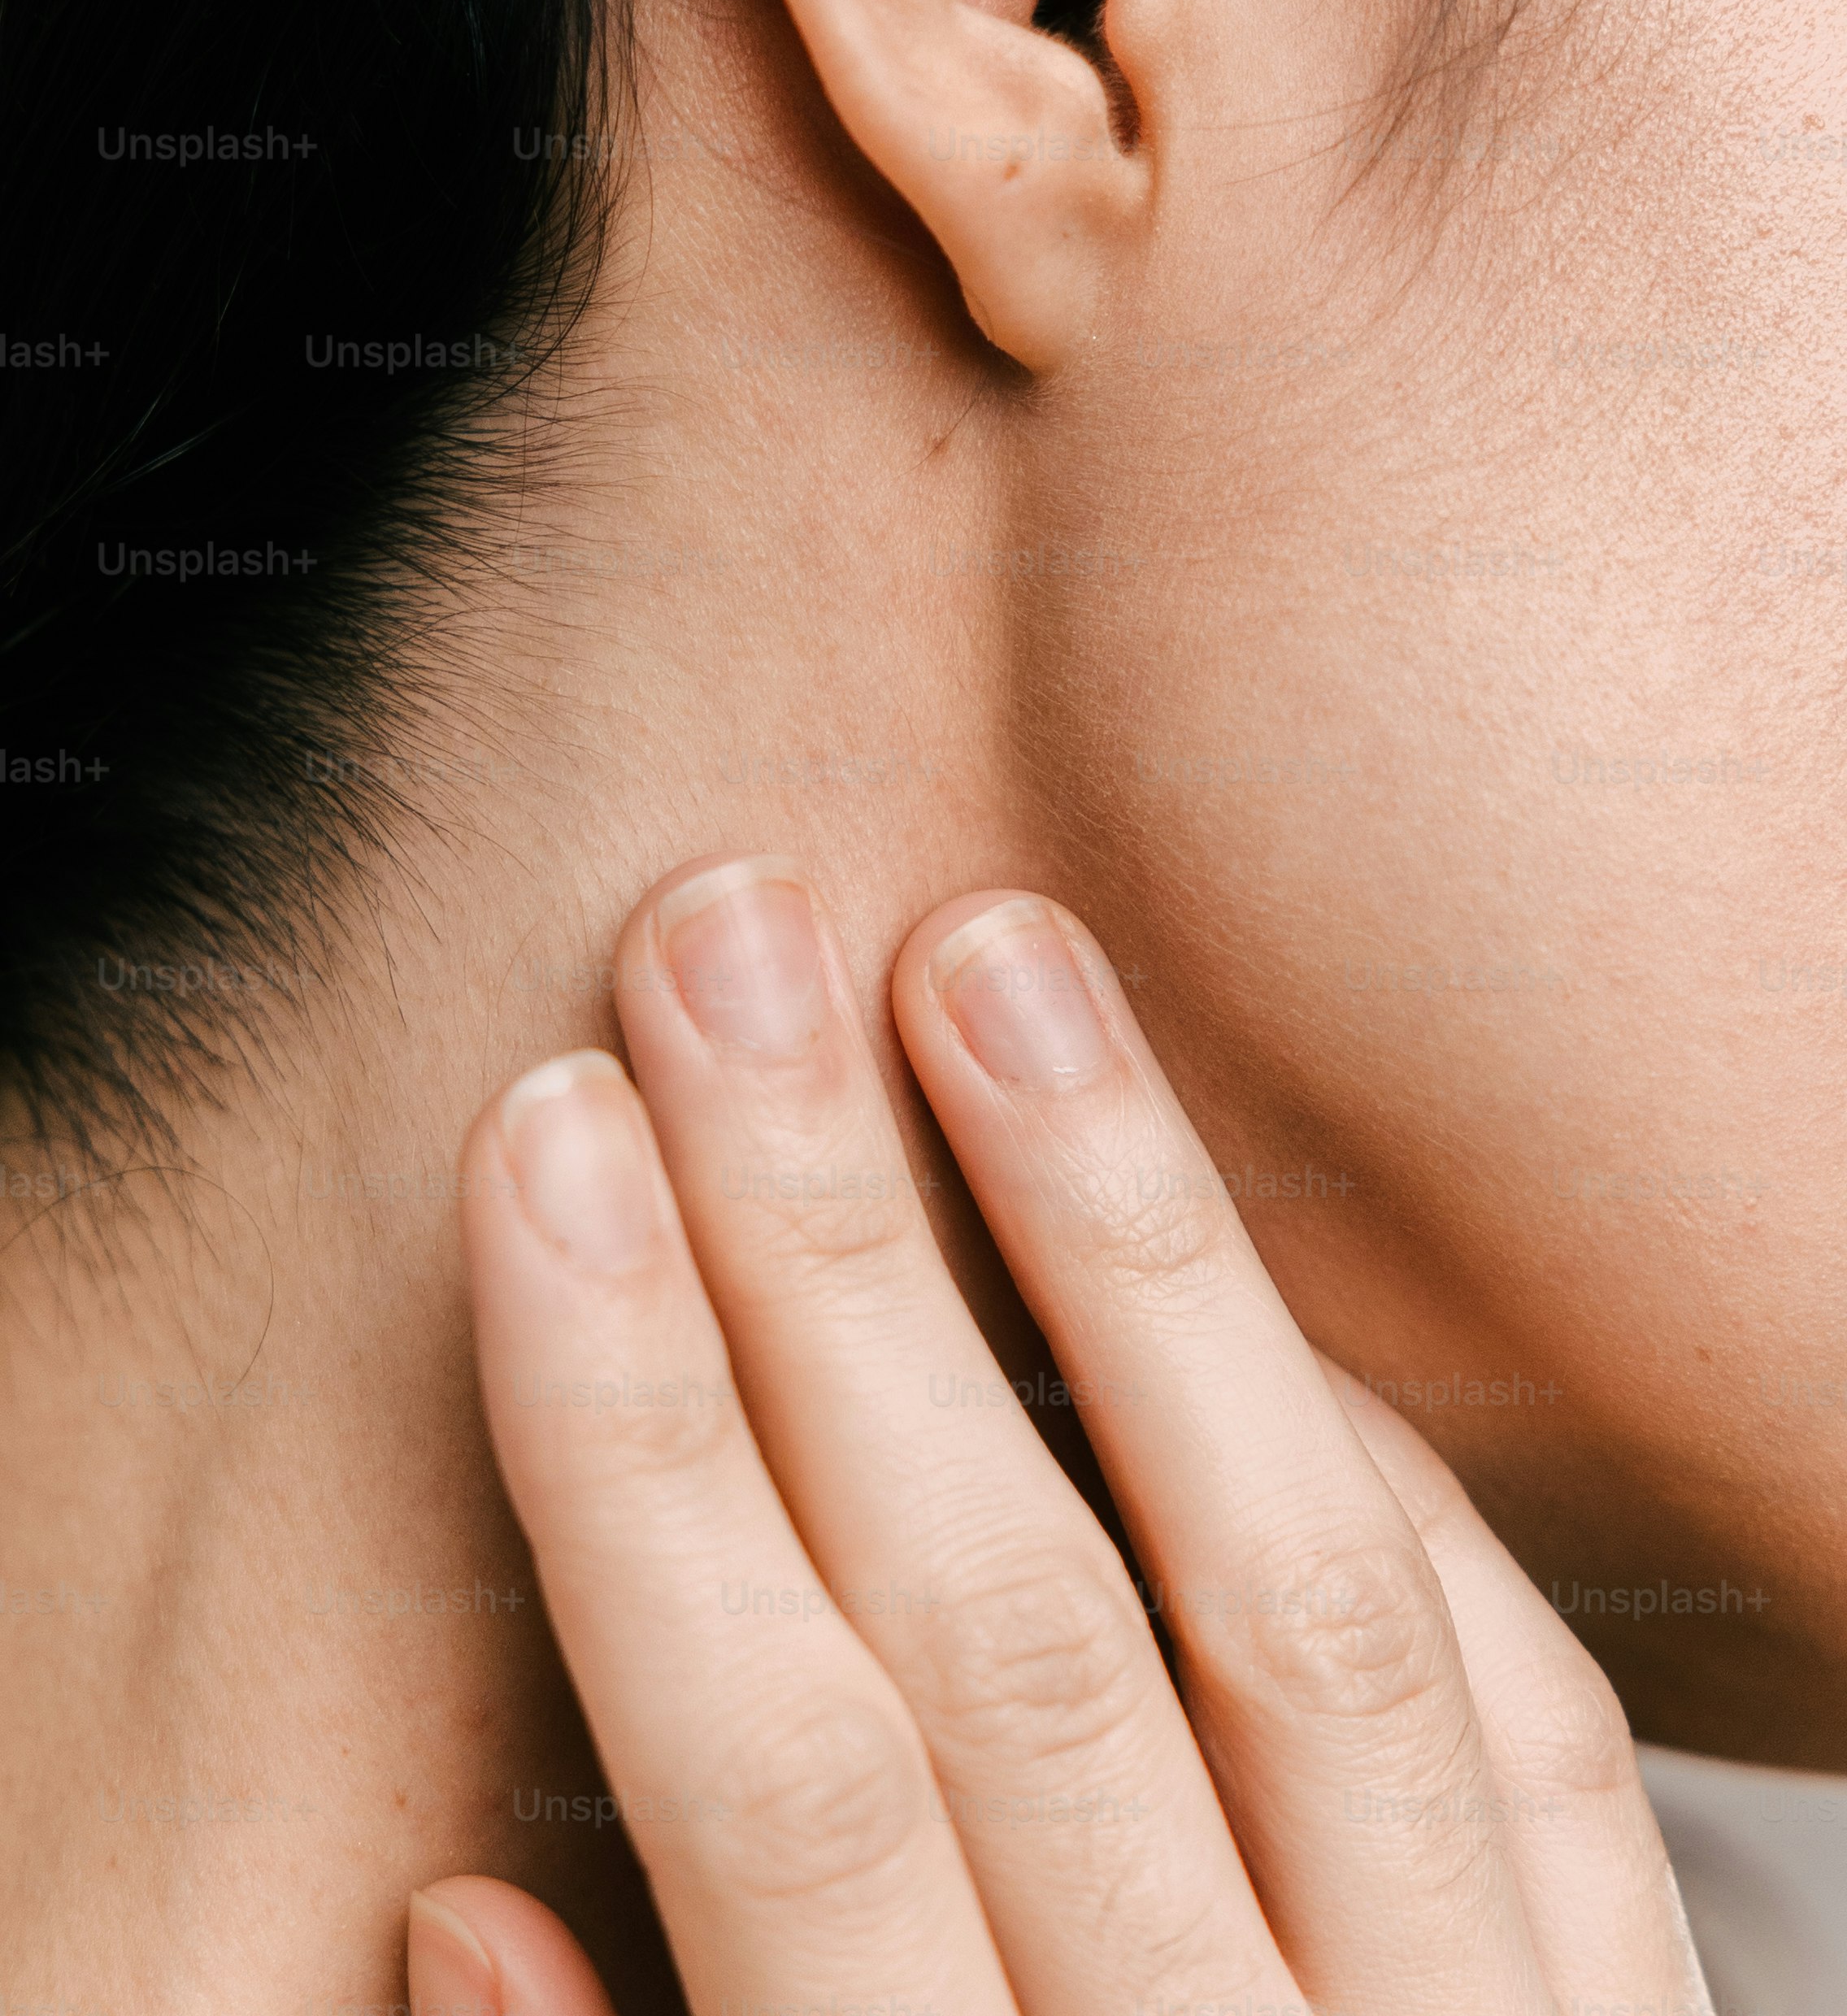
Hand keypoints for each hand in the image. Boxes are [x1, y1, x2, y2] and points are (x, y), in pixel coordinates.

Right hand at [407, 856, 1711, 2015]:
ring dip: (1134, 1252)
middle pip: (1023, 1624)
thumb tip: (463, 1903)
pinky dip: (1370, 1477)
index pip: (781, 1773)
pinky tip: (1239, 1267)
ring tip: (1005, 968)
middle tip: (732, 940)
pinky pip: (1533, 1721)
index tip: (545, 1150)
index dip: (640, 1441)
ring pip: (1301, 1593)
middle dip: (843, 1258)